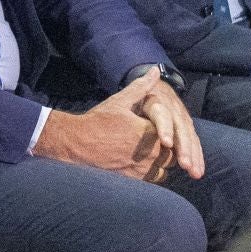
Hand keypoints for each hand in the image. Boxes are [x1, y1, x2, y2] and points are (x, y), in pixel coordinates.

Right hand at [33, 69, 188, 181]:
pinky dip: (153, 173)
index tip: (157, 128)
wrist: (76, 144)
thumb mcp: (119, 101)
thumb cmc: (97, 121)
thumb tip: (154, 71)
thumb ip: (140, 87)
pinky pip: (154, 179)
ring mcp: (142, 168)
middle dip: (166, 148)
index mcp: (149, 131)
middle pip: (172, 154)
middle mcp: (149, 152)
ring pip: (165, 169)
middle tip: (153, 141)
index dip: (168, 132)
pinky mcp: (134, 180)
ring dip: (161, 163)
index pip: (174, 134)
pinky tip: (142, 164)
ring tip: (148, 153)